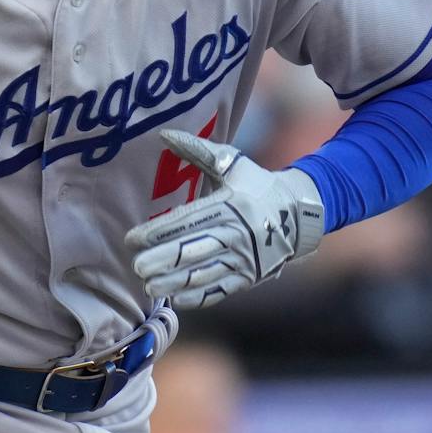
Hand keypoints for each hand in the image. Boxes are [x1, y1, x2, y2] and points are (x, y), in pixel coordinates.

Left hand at [124, 131, 323, 310]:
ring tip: (149, 286)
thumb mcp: (233, 163)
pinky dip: (197, 296)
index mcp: (229, 205)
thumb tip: (164, 134)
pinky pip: (220, 290)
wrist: (299, 213)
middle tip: (136, 267)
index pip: (186, 220)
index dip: (157, 232)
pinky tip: (176, 298)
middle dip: (162, 260)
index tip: (132, 239)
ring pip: (203, 274)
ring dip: (174, 282)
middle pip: (192, 250)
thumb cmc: (257, 185)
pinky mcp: (249, 276)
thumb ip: (198, 150)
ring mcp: (243, 258)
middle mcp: (236, 233)